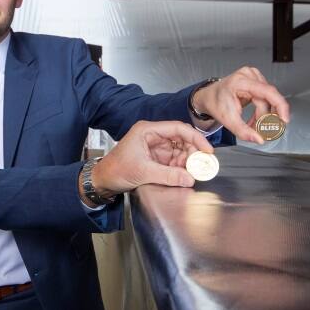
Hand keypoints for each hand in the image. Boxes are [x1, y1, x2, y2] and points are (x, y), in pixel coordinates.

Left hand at [86, 120, 213, 198]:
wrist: (102, 181)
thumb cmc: (115, 170)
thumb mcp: (143, 172)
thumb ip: (168, 175)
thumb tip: (189, 179)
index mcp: (147, 130)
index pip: (178, 128)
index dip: (195, 138)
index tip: (207, 150)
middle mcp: (153, 136)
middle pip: (181, 139)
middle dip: (193, 152)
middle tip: (203, 165)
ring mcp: (155, 147)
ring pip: (179, 150)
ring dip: (188, 161)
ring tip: (195, 172)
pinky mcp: (156, 159)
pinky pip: (173, 160)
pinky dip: (181, 167)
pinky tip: (186, 174)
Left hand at [191, 67, 289, 143]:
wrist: (209, 96)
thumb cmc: (216, 104)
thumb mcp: (227, 121)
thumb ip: (243, 132)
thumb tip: (259, 140)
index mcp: (240, 82)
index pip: (268, 92)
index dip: (280, 106)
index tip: (284, 120)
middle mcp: (249, 75)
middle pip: (267, 100)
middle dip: (265, 118)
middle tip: (259, 131)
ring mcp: (253, 75)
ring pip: (268, 100)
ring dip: (263, 115)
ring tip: (254, 125)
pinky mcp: (256, 80)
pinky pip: (266, 98)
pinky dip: (262, 110)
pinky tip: (255, 117)